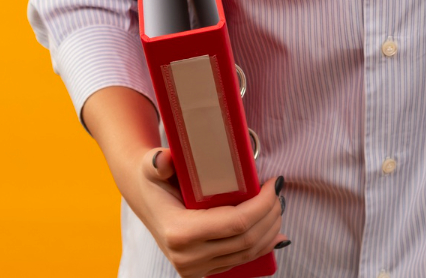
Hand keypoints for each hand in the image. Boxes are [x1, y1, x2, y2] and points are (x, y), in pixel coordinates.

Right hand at [123, 146, 285, 277]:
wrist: (145, 198)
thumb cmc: (154, 178)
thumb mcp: (151, 165)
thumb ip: (158, 161)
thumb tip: (164, 160)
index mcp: (178, 232)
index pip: (236, 223)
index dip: (262, 205)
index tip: (274, 183)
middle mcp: (186, 257)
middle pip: (246, 239)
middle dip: (271, 215)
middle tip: (279, 192)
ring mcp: (193, 268)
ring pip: (246, 253)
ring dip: (270, 231)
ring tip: (279, 206)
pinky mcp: (201, 271)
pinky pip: (239, 260)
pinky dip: (261, 246)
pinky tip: (275, 234)